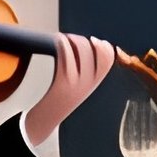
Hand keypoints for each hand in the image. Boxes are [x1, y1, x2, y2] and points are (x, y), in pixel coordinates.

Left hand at [23, 33, 116, 148]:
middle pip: (94, 49)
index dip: (104, 46)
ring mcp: (77, 80)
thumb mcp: (81, 87)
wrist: (48, 118)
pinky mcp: (63, 80)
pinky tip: (57, 41)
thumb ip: (87, 72)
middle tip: (71, 39)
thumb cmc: (60, 100)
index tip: (94, 40)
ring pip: (82, 48)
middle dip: (82, 40)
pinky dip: (62, 43)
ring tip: (62, 39)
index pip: (109, 58)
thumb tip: (86, 48)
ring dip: (71, 39)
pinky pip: (66, 54)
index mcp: (94, 82)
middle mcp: (89, 81)